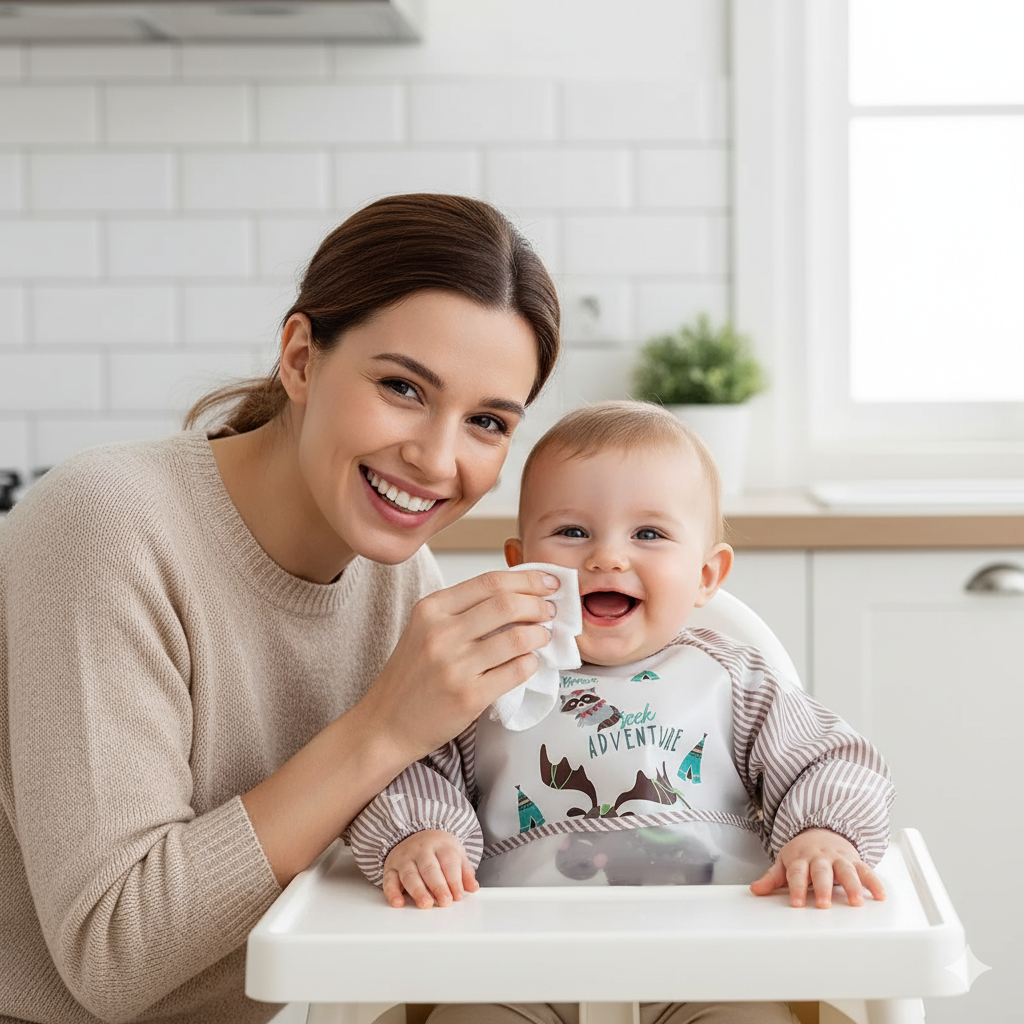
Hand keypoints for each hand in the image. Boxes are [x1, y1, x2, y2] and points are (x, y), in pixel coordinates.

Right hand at [361, 569, 560, 758]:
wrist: (386, 723)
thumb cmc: (411, 675)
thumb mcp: (426, 629)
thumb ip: (463, 609)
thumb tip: (518, 593)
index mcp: (431, 609)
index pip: (490, 581)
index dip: (527, 579)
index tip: (548, 582)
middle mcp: (440, 633)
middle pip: (507, 604)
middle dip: (539, 605)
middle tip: (550, 611)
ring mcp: (455, 666)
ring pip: (517, 638)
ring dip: (540, 635)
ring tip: (542, 637)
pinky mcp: (469, 696)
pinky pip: (516, 671)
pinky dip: (531, 663)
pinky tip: (529, 662)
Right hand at [382, 830, 478, 908]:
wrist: (414, 833)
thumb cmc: (437, 849)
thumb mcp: (455, 853)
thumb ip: (464, 871)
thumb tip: (473, 887)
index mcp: (440, 845)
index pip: (448, 862)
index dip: (454, 880)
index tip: (458, 896)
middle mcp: (421, 849)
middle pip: (429, 868)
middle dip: (438, 886)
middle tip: (445, 902)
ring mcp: (404, 858)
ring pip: (410, 874)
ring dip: (418, 891)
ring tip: (426, 904)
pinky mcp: (391, 868)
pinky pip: (389, 880)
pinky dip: (392, 893)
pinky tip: (398, 903)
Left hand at [749, 827, 886, 907]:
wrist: (822, 830)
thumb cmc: (802, 852)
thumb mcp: (784, 861)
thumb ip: (772, 878)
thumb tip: (755, 890)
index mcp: (801, 859)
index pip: (797, 873)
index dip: (796, 888)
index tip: (797, 903)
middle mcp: (820, 858)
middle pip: (821, 872)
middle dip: (823, 888)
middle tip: (824, 904)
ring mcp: (838, 858)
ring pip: (846, 870)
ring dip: (852, 886)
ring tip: (855, 902)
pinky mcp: (855, 860)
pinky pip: (866, 870)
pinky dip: (874, 882)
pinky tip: (879, 896)